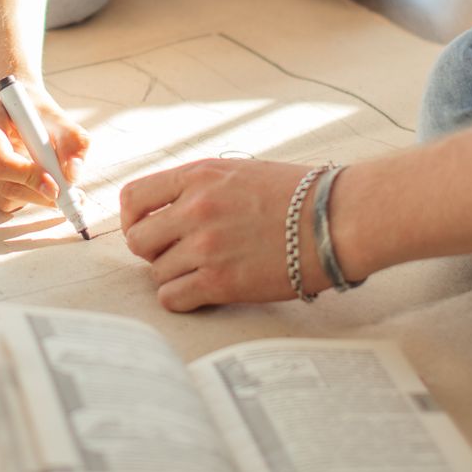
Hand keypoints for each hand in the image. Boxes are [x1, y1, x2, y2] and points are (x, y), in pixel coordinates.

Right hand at [0, 82, 89, 213]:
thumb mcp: (58, 117)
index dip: (28, 177)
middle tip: (70, 196)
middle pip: (1, 184)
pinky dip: (24, 197)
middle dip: (38, 193)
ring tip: (52, 179)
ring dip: (34, 196)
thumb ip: (73, 141)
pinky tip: (33, 178)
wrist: (15, 107)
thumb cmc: (36, 110)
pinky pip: (1, 200)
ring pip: (3, 197)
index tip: (57, 186)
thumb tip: (73, 174)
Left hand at [121, 159, 335, 311]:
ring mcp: (206, 246)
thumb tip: (167, 209)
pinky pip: (172, 297)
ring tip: (203, 272)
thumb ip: (200, 187)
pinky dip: (181, 298)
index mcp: (198, 175)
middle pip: (138, 240)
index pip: (133, 197)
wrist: (337, 219)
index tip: (148, 230)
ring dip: (174, 276)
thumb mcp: (240, 172)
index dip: (133, 219)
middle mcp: (195, 208)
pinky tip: (203, 292)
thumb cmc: (297, 196)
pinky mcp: (220, 282)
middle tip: (177, 255)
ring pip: (156, 272)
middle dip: (153, 251)